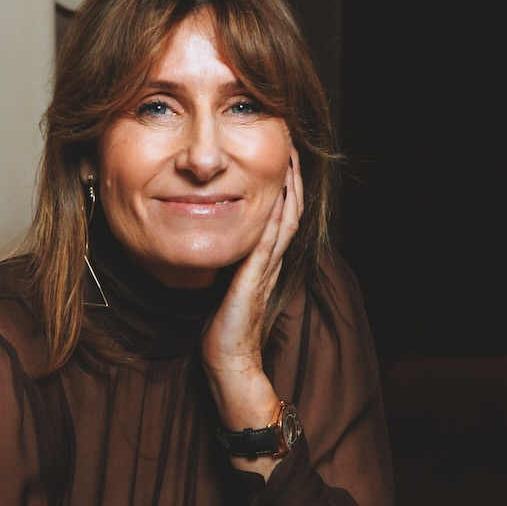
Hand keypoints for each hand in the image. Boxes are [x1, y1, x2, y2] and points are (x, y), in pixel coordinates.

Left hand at [201, 149, 303, 443]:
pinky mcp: (256, 275)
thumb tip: (214, 241)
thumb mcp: (225, 286)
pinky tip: (279, 189)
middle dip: (292, 176)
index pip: (280, 215)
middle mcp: (271, 261)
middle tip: (292, 144)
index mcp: (264, 262)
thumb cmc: (223, 330)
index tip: (281, 156)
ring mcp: (267, 267)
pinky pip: (272, 236)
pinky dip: (279, 210)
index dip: (284, 185)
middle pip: (290, 209)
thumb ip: (227, 264)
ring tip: (291, 155)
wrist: (229, 361)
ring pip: (287, 217)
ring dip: (291, 185)